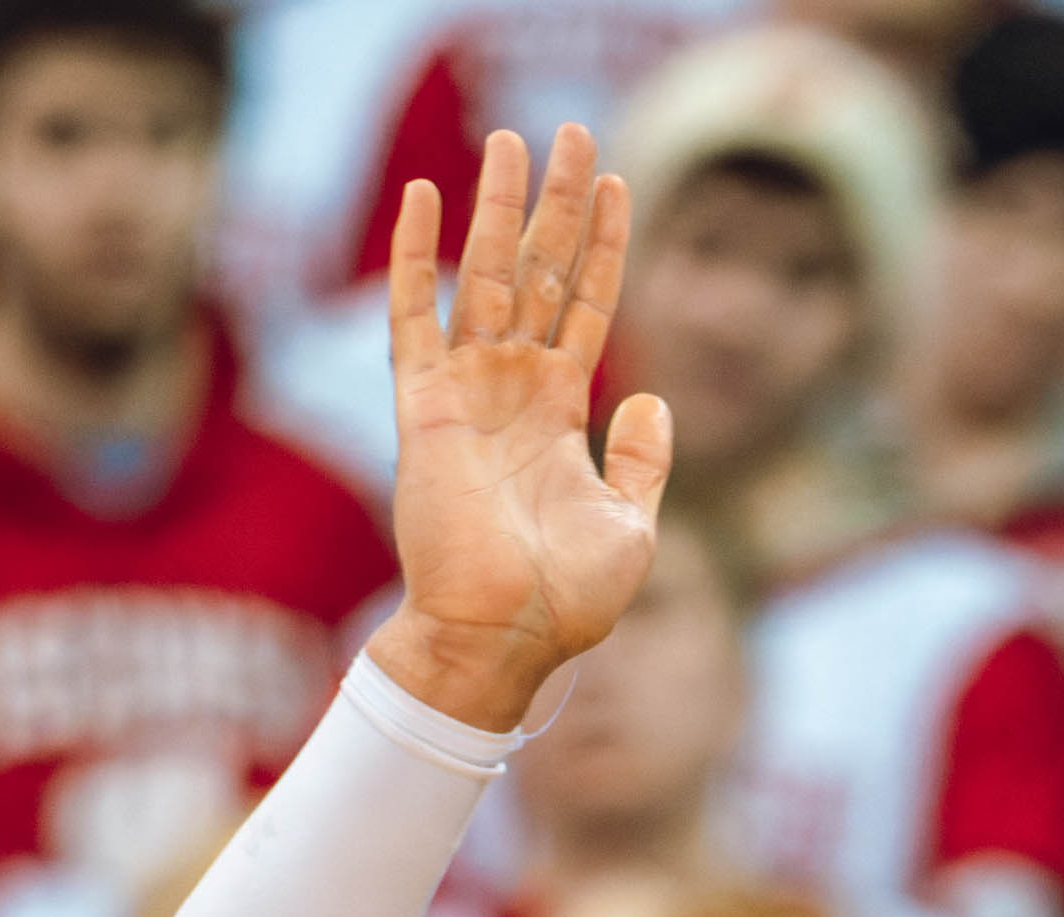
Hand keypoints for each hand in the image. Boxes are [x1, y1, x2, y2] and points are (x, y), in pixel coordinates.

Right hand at [366, 127, 674, 733]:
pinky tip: (423, 196)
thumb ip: (644, 461)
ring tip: (512, 138)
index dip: (604, 246)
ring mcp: (467, 392)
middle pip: (540, 272)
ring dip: (500, 207)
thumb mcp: (634, 526)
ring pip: (487, 276)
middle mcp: (512, 389)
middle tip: (570, 128)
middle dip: (556, 202)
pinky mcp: (425, 408)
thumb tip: (649, 401)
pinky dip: (416, 256)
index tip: (620, 183)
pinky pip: (414, 317)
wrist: (503, 640)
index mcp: (559, 411)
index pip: (587, 306)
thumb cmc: (566, 602)